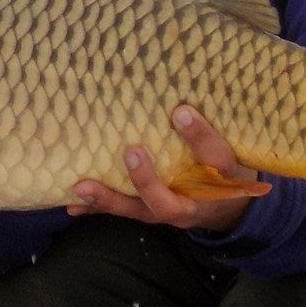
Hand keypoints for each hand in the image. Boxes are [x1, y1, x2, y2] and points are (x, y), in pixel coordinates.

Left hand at [69, 104, 257, 233]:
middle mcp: (195, 202)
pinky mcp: (152, 215)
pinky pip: (123, 214)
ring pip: (140, 211)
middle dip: (146, 181)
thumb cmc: (225, 165)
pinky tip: (72, 204)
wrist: (228, 207)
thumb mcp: (233, 145)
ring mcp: (171, 213)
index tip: (181, 111)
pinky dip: (97, 209)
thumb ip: (216, 124)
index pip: (216, 160)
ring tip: (82, 187)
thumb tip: (184, 91)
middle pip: (170, 204)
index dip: (200, 138)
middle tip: (130, 152)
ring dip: (110, 200)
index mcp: (223, 180)